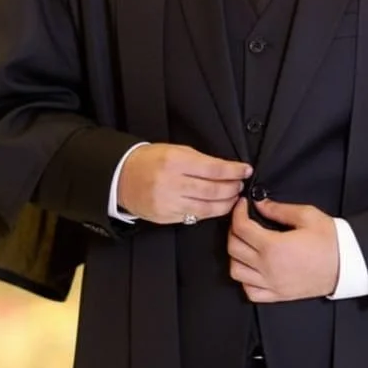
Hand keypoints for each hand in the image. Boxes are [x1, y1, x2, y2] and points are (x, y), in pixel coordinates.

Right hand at [117, 143, 251, 224]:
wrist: (122, 177)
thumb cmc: (150, 160)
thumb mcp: (175, 150)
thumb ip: (200, 160)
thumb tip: (226, 169)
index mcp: (175, 161)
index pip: (213, 168)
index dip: (234, 170)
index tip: (246, 170)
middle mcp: (172, 183)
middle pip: (213, 190)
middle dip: (232, 188)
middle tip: (240, 184)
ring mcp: (169, 203)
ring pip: (207, 207)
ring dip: (226, 203)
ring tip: (233, 196)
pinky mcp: (166, 217)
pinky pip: (195, 217)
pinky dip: (210, 212)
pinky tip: (218, 206)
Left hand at [227, 198, 339, 302]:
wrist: (347, 265)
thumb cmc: (331, 241)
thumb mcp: (307, 216)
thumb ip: (278, 209)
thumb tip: (260, 204)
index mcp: (274, 247)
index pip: (241, 228)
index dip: (237, 212)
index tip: (242, 205)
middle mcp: (268, 268)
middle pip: (233, 248)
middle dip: (234, 229)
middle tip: (243, 220)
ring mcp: (271, 284)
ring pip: (236, 271)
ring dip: (236, 255)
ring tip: (246, 244)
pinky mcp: (278, 295)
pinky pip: (249, 291)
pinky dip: (245, 279)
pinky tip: (252, 267)